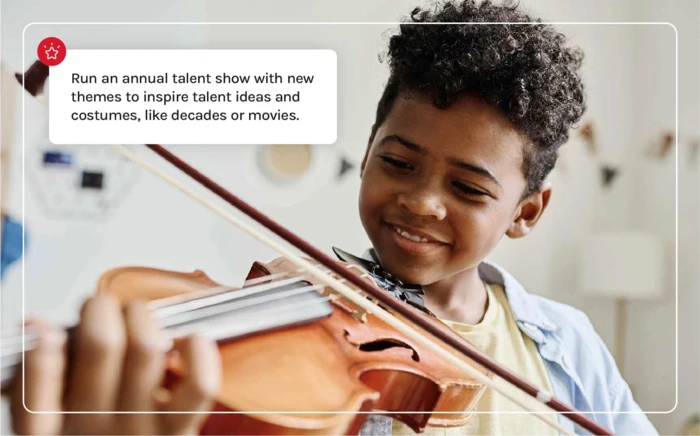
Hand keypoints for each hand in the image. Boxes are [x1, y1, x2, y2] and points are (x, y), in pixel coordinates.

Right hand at [10, 293, 221, 434]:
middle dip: (102, 308)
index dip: (42, 352)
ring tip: (138, 318)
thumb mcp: (49, 414)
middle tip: (103, 308)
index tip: (50, 332)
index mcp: (49, 430)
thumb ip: (34, 374)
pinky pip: (198, 384)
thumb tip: (38, 325)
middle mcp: (93, 429)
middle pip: (100, 346)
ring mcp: (140, 430)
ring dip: (143, 317)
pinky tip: (187, 339)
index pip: (34, 394)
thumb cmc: (92, 432)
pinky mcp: (180, 431)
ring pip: (146, 350)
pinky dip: (197, 349)